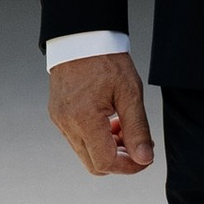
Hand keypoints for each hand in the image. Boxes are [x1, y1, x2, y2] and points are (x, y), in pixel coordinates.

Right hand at [47, 49, 155, 174]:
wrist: (81, 37)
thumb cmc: (106, 60)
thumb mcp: (130, 92)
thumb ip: (137, 129)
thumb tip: (144, 158)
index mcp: (84, 118)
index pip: (106, 162)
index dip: (129, 167)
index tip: (145, 157)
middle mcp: (67, 123)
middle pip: (94, 165)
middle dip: (120, 160)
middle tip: (136, 143)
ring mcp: (59, 121)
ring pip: (85, 154)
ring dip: (108, 150)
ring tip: (123, 127)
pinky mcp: (58, 116)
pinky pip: (77, 140)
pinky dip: (96, 139)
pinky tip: (109, 121)